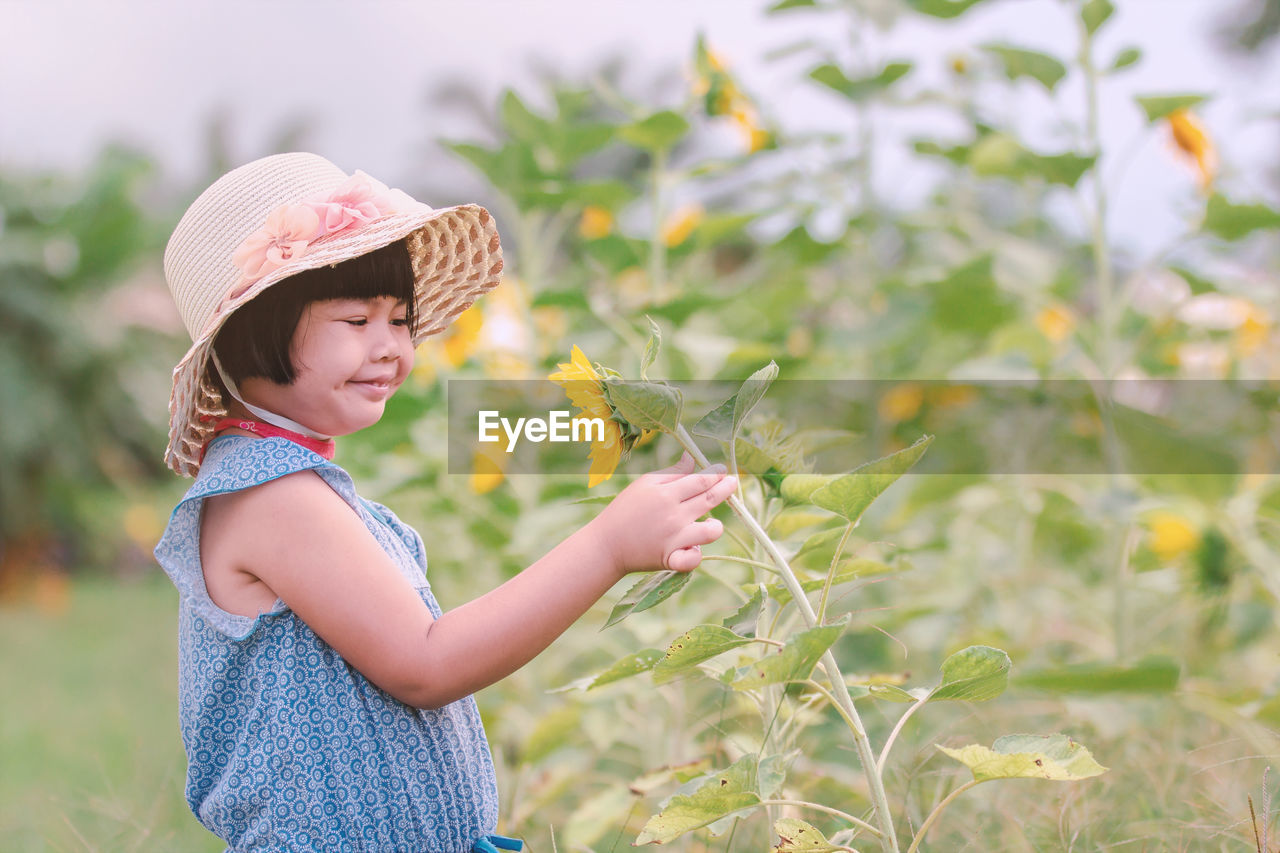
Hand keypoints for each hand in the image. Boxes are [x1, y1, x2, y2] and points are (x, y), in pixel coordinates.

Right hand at [589, 451, 737, 576]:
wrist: (606, 544)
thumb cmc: (626, 510)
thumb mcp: (645, 484)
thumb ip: (672, 472)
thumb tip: (692, 457)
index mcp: (666, 494)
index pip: (700, 480)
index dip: (716, 474)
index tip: (724, 470)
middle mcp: (673, 515)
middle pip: (710, 499)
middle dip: (726, 489)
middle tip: (733, 482)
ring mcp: (674, 539)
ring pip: (711, 531)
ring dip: (715, 526)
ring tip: (709, 523)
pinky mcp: (670, 560)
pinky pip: (693, 560)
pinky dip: (695, 556)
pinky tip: (692, 548)